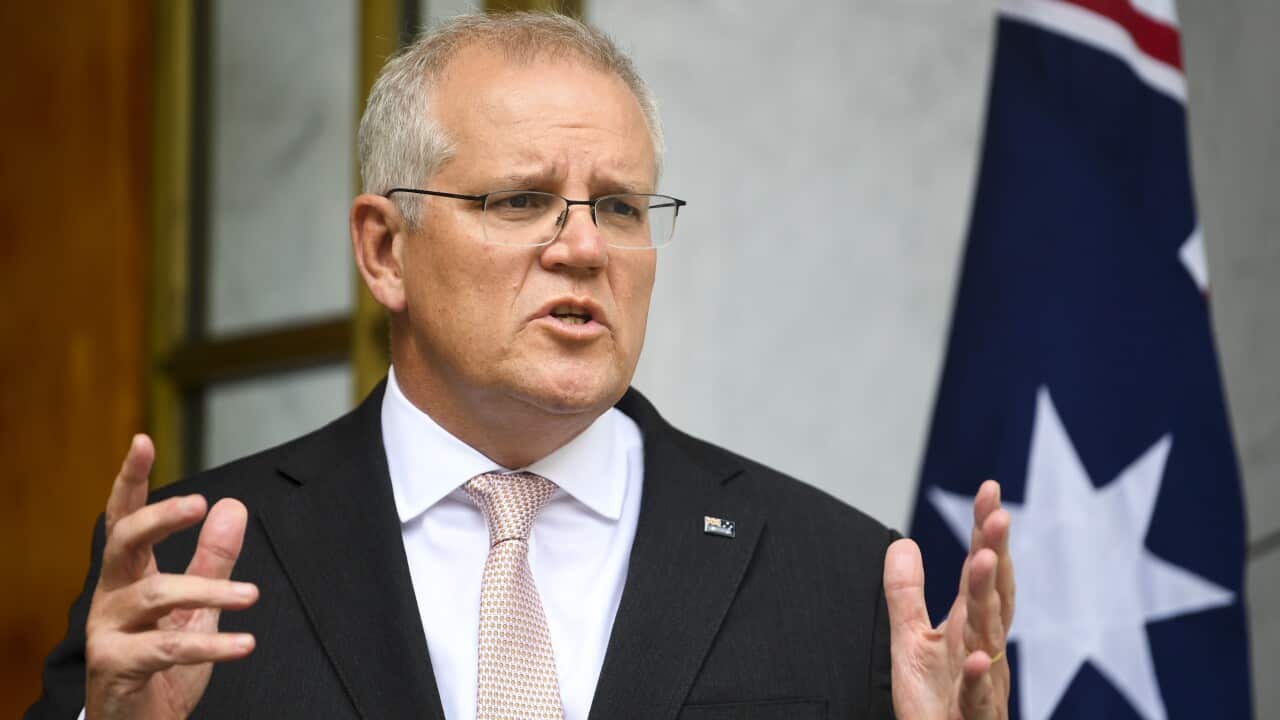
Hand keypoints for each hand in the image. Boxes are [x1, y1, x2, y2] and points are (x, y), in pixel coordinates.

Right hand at [84, 435, 257, 719]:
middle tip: (199, 503)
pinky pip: (168, 648)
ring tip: (252, 595)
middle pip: (124, 542)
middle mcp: (111, 596)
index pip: (124, 518)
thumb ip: (212, 558)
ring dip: (209, 590)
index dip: (131, 479)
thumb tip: (233, 506)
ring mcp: (108, 631)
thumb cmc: (163, 663)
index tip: (142, 441)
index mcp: (128, 575)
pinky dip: (211, 644)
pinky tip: (244, 643)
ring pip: (157, 596)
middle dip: (160, 517)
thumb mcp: (196, 605)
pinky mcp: (116, 666)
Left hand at [884, 480, 1013, 719]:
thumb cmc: (937, 703)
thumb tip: (903, 543)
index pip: (980, 570)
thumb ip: (906, 594)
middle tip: (997, 513)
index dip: (984, 532)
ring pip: (989, 635)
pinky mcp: (973, 716)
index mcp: (970, 627)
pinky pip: (976, 697)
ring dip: (988, 597)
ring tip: (984, 558)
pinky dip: (977, 678)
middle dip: (995, 553)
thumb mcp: (911, 641)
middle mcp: (984, 647)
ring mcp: (984, 682)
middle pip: (993, 593)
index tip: (989, 490)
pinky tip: (975, 657)